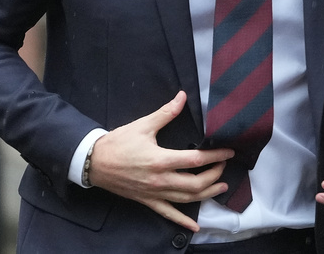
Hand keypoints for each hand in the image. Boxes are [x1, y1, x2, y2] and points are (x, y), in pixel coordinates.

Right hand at [89, 91, 234, 231]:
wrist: (95, 162)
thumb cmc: (118, 143)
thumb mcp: (143, 125)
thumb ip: (166, 113)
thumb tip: (182, 96)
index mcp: (161, 160)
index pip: (195, 160)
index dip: (215, 156)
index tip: (228, 152)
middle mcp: (160, 180)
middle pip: (196, 183)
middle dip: (214, 175)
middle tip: (223, 167)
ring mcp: (155, 193)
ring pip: (186, 199)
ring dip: (207, 194)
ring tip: (221, 188)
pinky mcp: (148, 201)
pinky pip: (168, 214)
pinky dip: (183, 222)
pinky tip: (194, 227)